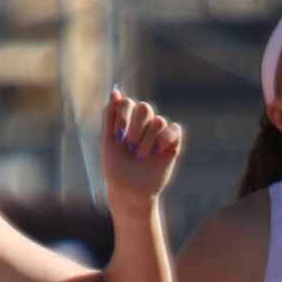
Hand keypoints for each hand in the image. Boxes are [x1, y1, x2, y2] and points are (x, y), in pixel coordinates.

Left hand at [98, 87, 183, 204]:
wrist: (129, 191)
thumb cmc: (115, 168)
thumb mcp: (107, 139)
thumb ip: (110, 114)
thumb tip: (115, 90)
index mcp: (126, 121)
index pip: (128, 102)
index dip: (123, 116)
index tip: (118, 136)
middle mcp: (143, 125)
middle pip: (144, 107)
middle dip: (135, 129)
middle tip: (130, 147)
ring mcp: (158, 134)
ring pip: (158, 120)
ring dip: (146, 140)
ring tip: (141, 157)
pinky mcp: (172, 145)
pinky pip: (175, 129)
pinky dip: (165, 138)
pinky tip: (157, 151)